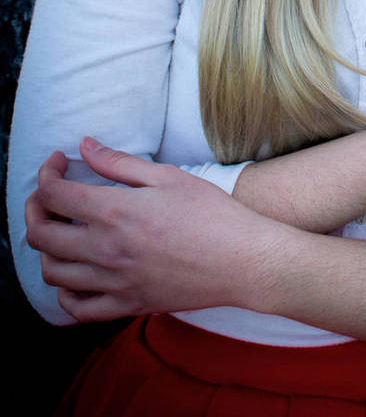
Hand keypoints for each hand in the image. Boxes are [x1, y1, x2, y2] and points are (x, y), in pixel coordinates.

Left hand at [25, 138, 282, 321]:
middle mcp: (105, 250)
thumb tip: (86, 146)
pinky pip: (77, 308)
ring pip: (52, 272)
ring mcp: (113, 282)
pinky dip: (64, 293)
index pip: (54, 194)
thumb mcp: (167, 176)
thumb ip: (119, 163)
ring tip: (62, 230)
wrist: (241, 259)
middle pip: (41, 234)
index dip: (47, 173)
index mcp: (114, 212)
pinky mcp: (127, 305)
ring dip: (47, 248)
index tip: (59, 162)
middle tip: (49, 194)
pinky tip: (75, 274)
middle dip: (34, 208)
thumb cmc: (211, 213)